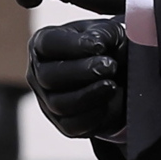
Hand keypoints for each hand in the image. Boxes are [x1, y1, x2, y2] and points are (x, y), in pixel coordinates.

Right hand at [29, 19, 128, 140]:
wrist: (121, 76)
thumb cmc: (108, 48)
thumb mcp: (108, 33)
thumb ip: (103, 33)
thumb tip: (97, 43)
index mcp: (43, 44)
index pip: (48, 44)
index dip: (73, 45)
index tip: (99, 46)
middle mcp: (39, 74)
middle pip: (49, 76)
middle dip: (83, 72)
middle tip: (110, 66)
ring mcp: (48, 102)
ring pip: (60, 104)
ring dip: (90, 95)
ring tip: (112, 85)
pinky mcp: (63, 124)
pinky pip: (72, 126)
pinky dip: (93, 115)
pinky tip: (109, 102)